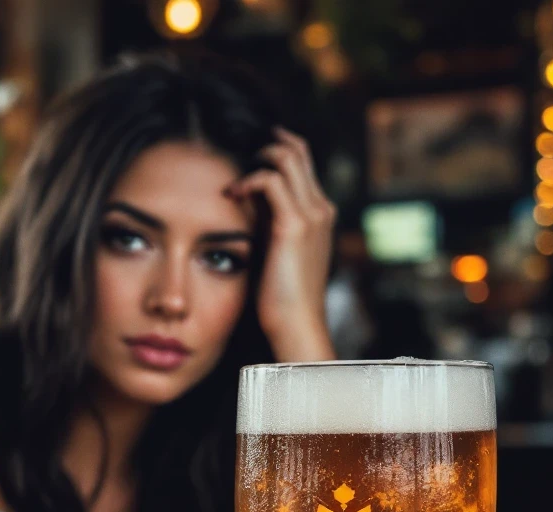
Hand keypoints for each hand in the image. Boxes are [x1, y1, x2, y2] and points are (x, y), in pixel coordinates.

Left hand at [226, 127, 336, 362]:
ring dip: (255, 158)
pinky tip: (231, 195)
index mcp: (318, 214)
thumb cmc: (280, 299)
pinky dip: (248, 180)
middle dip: (266, 143)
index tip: (246, 157)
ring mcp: (312, 214)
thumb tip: (243, 206)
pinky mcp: (295, 225)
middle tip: (234, 151)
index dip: (275, 152)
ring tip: (232, 178)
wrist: (296, 326)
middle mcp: (320, 208)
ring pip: (287, 157)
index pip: (301, 165)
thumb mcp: (274, 254)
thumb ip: (265, 227)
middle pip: (298, 151)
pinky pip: (270, 180)